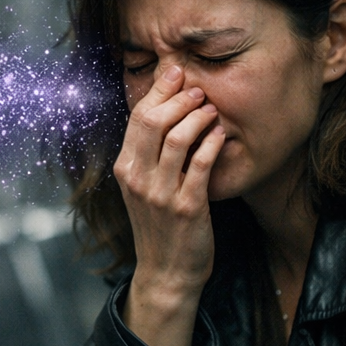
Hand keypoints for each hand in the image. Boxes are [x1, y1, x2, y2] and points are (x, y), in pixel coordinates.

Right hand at [112, 64, 224, 345]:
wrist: (167, 272)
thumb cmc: (159, 226)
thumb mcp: (143, 187)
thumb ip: (148, 154)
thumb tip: (163, 112)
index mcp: (124, 168)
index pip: (137, 117)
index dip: (159, 91)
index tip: (177, 74)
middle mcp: (137, 178)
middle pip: (152, 120)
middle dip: (178, 97)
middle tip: (199, 89)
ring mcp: (161, 193)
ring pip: (177, 137)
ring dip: (199, 116)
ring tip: (212, 110)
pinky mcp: (187, 206)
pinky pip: (201, 163)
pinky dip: (212, 142)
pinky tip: (221, 134)